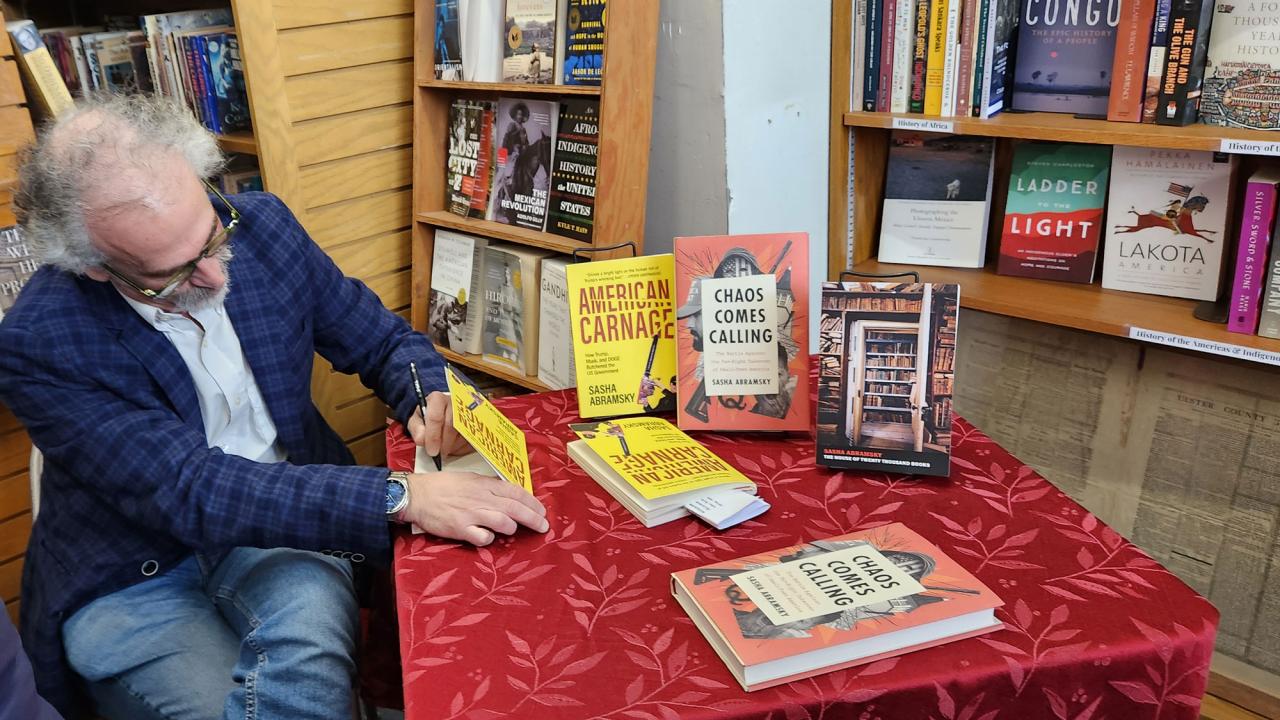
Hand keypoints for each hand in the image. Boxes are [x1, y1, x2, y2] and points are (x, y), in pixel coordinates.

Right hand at [402, 472, 547, 546]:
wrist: (417, 495)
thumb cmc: (442, 485)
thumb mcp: (469, 478)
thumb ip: (488, 486)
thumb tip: (507, 493)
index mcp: (484, 484)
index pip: (515, 492)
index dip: (532, 502)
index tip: (542, 511)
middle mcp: (481, 498)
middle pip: (515, 508)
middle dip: (533, 518)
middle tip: (544, 527)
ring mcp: (471, 514)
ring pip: (503, 522)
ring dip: (512, 528)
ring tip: (513, 530)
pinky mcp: (460, 529)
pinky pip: (483, 537)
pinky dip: (489, 539)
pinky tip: (486, 537)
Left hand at [407, 391, 470, 457]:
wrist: (443, 411)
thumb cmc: (430, 415)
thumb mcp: (417, 420)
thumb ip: (417, 428)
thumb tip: (421, 439)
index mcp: (437, 399)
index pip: (435, 417)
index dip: (433, 437)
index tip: (432, 451)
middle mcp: (454, 402)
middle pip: (451, 426)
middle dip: (444, 444)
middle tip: (440, 453)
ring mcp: (468, 410)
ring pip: (463, 433)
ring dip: (454, 446)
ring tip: (447, 449)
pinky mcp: (477, 420)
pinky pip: (473, 438)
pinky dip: (463, 447)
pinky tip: (456, 447)